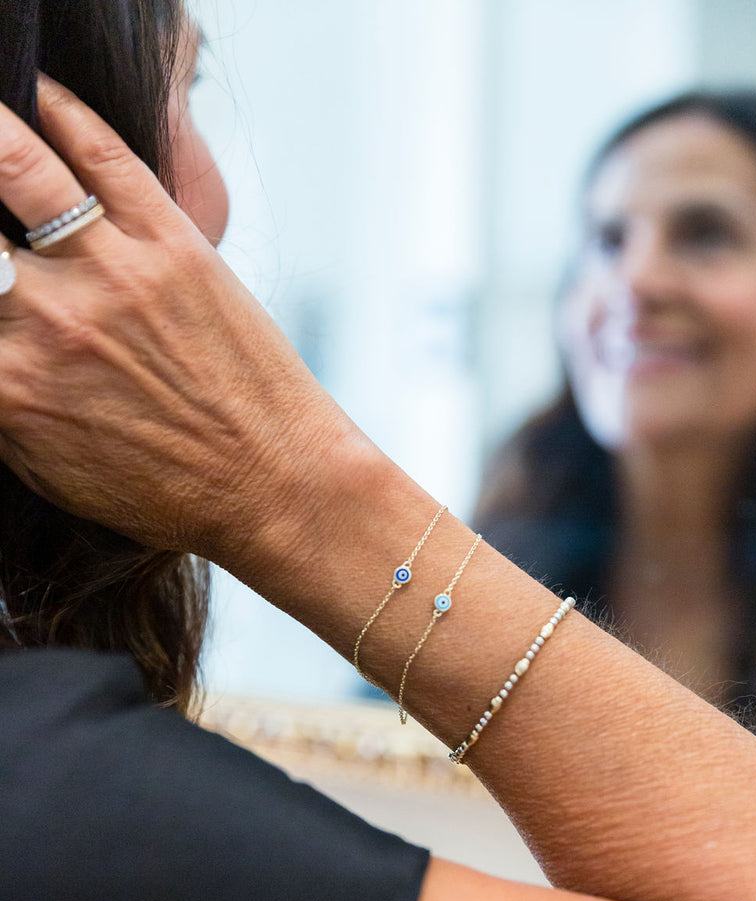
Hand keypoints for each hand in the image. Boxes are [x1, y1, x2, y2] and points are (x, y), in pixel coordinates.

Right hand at [0, 76, 354, 568]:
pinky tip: (39, 98)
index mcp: (6, 386)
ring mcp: (114, 274)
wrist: (275, 488)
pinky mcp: (173, 245)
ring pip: (15, 162)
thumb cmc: (169, 493)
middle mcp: (48, 320)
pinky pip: (103, 153)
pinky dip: (62, 110)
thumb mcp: (51, 465)